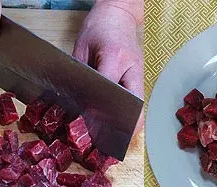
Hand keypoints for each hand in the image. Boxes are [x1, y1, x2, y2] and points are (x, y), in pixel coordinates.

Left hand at [73, 0, 143, 133]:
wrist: (119, 14)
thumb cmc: (97, 28)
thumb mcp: (81, 49)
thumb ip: (81, 74)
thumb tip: (76, 101)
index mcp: (115, 56)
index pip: (108, 89)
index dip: (99, 108)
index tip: (91, 124)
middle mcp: (131, 67)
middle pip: (132, 102)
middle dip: (124, 123)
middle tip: (113, 143)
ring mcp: (140, 72)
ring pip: (139, 104)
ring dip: (132, 122)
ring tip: (121, 141)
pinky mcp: (140, 76)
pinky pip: (138, 99)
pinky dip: (134, 114)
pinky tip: (126, 128)